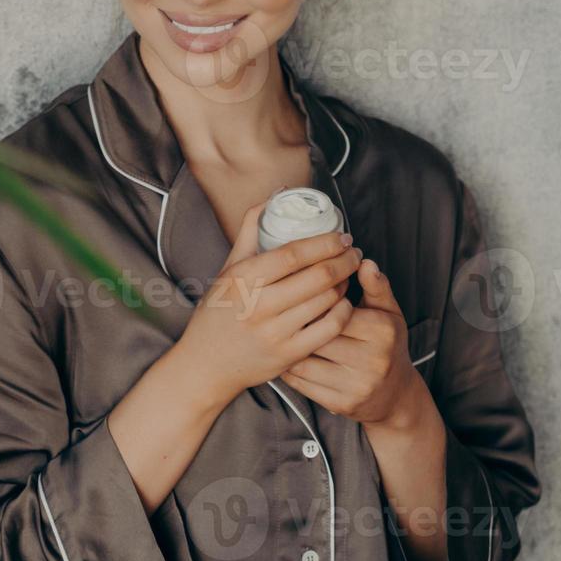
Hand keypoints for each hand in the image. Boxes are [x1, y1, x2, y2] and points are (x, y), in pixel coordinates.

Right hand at [172, 199, 358, 410]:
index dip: (324, 242)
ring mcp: (274, 332)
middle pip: (316, 277)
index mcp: (242, 278)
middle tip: (353, 252)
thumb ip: (250, 231)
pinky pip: (328, 329)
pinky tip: (344, 302)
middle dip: (344, 260)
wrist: (206, 364)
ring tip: (348, 273)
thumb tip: (276, 196)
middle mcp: (258, 305)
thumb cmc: (218, 312)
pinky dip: (343, 312)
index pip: (293, 254)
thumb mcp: (228, 269)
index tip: (341, 236)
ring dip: (344, 283)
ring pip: (326, 301)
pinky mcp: (288, 356)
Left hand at [278, 256, 424, 427]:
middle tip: (276, 311)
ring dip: (286, 346)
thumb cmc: (387, 345)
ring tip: (275, 331)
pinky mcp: (341, 404)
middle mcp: (372, 360)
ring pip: (305, 360)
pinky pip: (302, 383)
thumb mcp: (388, 313)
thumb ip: (376, 286)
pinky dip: (288, 368)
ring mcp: (356, 385)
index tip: (294, 292)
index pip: (334, 309)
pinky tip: (282, 354)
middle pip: (317, 335)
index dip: (311, 300)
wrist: (396, 396)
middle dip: (295, 323)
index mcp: (381, 331)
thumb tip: (364, 262)